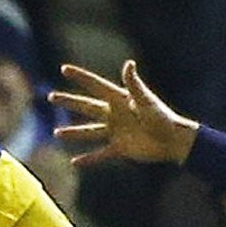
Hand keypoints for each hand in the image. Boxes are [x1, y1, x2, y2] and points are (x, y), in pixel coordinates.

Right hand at [49, 60, 198, 166]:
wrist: (174, 141)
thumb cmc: (162, 117)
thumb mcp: (146, 100)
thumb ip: (135, 84)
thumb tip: (128, 64)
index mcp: (119, 100)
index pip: (95, 86)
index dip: (80, 77)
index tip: (64, 69)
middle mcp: (114, 114)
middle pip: (86, 106)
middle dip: (69, 102)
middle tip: (51, 97)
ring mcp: (116, 131)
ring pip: (89, 131)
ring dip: (73, 132)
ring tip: (56, 133)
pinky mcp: (120, 148)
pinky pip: (100, 154)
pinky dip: (88, 159)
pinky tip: (74, 162)